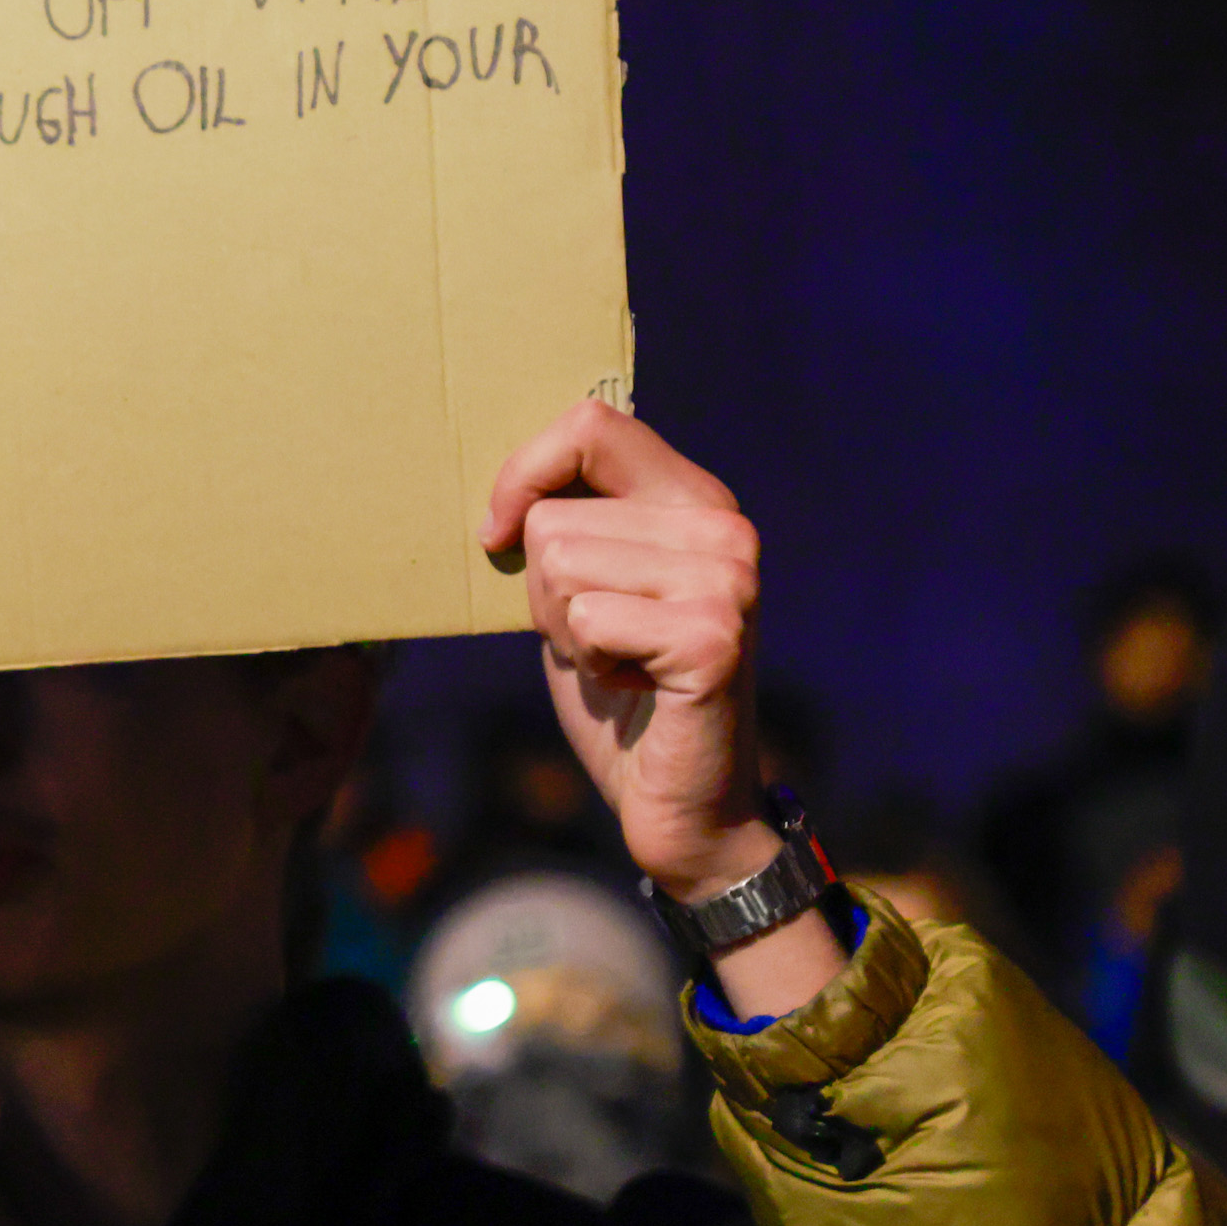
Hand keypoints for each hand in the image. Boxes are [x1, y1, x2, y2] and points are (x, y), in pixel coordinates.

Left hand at [478, 402, 842, 1013]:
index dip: (524, 473)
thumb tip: (503, 481)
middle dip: (543, 591)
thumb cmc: (620, 691)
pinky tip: (634, 688)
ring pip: (561, 567)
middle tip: (599, 641)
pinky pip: (585, 621)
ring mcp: (728, 579)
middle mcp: (724, 527)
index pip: (591, 424)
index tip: (498, 534)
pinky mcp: (714, 637)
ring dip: (565, 630)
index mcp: (694, 499)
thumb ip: (569, 524)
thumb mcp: (583, 590)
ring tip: (618, 662)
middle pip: (554, 517)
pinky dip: (587, 664)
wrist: (680, 801)